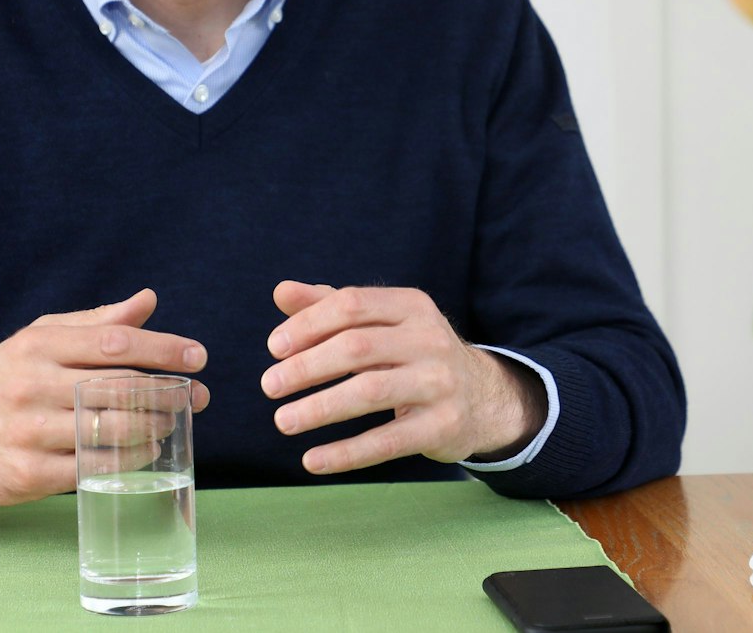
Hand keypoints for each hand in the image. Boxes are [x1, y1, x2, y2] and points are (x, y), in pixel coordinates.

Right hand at [0, 289, 207, 503]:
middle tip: (197, 397)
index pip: (114, 343)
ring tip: (172, 423)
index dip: (163, 349)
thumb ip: (97, 323)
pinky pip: (91, 468)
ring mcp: (27, 431)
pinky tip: (144, 451)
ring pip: (108, 430)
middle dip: (167, 393)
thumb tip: (148, 301)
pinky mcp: (26, 473)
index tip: (198, 356)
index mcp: (39, 345)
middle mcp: (31, 385)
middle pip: (117, 388)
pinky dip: (126, 460)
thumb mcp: (42, 339)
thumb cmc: (7, 379)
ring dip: (152, 428)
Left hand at [260, 281, 543, 474]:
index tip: (274, 348)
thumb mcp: (382, 324)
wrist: (482, 397)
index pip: (352, 304)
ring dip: (319, 408)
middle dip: (307, 367)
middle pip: (357, 347)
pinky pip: (387, 441)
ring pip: (370, 392)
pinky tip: (312, 460)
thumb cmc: (414, 355)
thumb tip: (281, 292)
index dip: (308, 324)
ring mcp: (440, 383)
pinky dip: (346, 453)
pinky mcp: (443, 426)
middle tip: (269, 386)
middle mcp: (430, 339)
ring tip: (283, 421)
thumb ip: (331, 306)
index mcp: (412, 306)